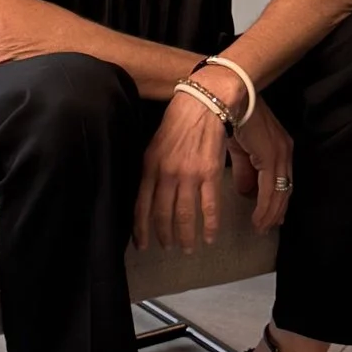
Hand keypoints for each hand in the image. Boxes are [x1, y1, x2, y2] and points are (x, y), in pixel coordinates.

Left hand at [134, 89, 229, 253]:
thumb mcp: (153, 146)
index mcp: (149, 167)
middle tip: (168, 248)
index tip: (142, 245)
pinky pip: (209, 206)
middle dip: (164, 236)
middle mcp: (166, 174)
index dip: (140, 229)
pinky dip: (210, 225)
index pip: (140, 205)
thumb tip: (147, 194)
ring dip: (186, 235)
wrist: (202, 104)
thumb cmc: (177, 122)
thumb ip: (150, 171)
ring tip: (188, 247)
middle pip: (162, 214)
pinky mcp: (210, 173)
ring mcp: (188, 175)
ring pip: (184, 215)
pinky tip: (210, 236)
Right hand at [233, 92, 292, 229]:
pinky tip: (258, 219)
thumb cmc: (228, 116)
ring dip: (270, 213)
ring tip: (261, 227)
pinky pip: (271, 190)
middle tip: (268, 227)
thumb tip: (244, 191)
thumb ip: (244, 170)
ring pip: (280, 193)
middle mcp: (284, 151)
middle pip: (285, 189)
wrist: (225, 96)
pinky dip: (265, 208)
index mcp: (278, 147)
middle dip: (277, 211)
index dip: (278, 200)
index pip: (283, 180)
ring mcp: (279, 154)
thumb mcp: (239, 148)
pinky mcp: (270, 156)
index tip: (272, 216)